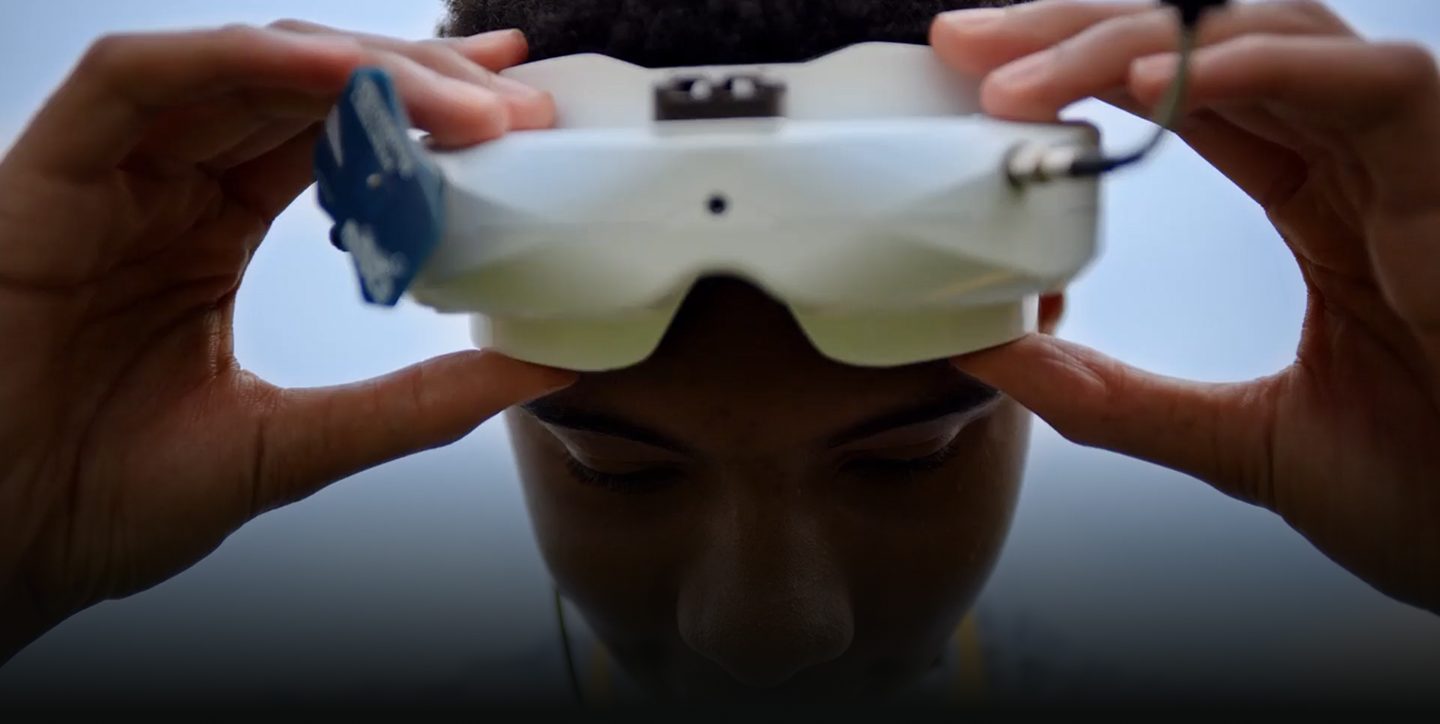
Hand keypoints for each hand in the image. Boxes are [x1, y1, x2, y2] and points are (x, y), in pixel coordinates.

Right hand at [0, 23, 574, 661]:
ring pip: (240, 68)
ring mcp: (108, 174)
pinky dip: (241, 63)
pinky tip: (335, 75)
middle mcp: (164, 186)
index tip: (518, 107)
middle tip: (514, 100)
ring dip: (357, 69)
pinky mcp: (46, 173)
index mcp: (210, 231)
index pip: (332, 136)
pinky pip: (139, 80)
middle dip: (414, 81)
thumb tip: (537, 367)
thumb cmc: (107, 500)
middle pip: (302, 88)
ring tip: (461, 101)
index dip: (424, 109)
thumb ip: (414, 404)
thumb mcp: (296, 446)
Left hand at [933, 0, 1439, 612]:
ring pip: (1267, 36)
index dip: (1080, 71)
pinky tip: (1149, 83)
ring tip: (1022, 82)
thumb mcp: (1235, 440)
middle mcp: (1362, 159)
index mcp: (1320, 199)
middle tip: (967, 43)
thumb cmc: (1427, 496)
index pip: (1184, 93)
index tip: (974, 75)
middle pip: (1208, 42)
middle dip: (1080, 31)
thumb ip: (1115, 398)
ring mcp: (1413, 156)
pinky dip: (1252, 70)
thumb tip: (992, 357)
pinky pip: (1367, 81)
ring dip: (1133, 43)